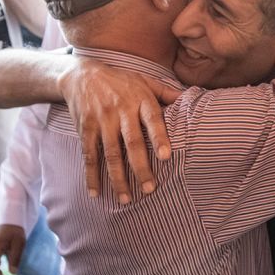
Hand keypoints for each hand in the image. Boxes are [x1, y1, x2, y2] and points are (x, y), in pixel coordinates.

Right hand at [56, 57, 180, 201]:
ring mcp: (102, 120)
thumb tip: (192, 96)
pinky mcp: (86, 128)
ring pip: (111, 153)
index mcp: (140, 99)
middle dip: (140, 167)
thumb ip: (167, 92)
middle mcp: (120, 110)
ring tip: (126, 199)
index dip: (159, 138)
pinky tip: (95, 192)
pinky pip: (89, 154)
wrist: (82, 75)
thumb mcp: (145, 80)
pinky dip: (91, 175)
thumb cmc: (121, 81)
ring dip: (118, 178)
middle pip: (132, 142)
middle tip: (149, 189)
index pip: (152, 120)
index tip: (166, 156)